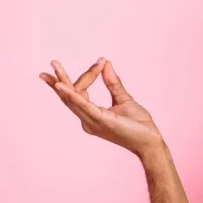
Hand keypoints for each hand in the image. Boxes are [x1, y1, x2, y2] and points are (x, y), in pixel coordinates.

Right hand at [39, 58, 163, 158]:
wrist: (150, 141)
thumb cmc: (138, 125)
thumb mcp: (124, 99)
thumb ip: (113, 83)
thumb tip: (106, 63)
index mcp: (92, 115)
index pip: (82, 91)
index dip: (90, 74)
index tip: (102, 61)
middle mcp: (88, 120)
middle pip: (70, 97)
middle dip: (59, 79)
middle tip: (52, 63)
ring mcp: (92, 122)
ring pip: (73, 99)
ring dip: (62, 83)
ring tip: (54, 67)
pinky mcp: (100, 121)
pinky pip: (83, 106)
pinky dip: (73, 95)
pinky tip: (62, 86)